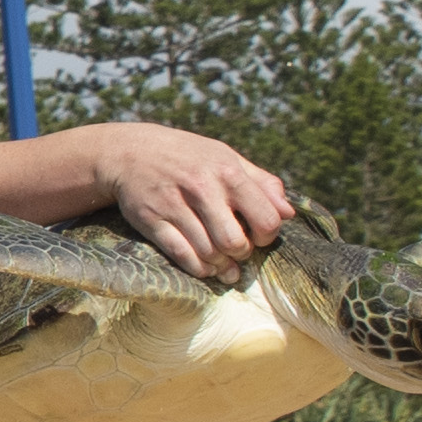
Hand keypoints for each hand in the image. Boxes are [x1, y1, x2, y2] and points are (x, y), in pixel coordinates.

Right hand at [84, 123, 293, 275]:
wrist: (131, 152)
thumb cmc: (189, 157)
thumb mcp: (227, 158)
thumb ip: (262, 183)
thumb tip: (289, 213)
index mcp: (228, 172)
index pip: (266, 220)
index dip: (267, 236)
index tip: (257, 235)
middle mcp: (202, 188)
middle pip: (236, 243)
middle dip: (241, 254)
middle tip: (237, 251)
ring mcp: (175, 206)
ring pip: (209, 254)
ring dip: (220, 266)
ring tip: (224, 264)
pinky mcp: (152, 220)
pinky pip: (182, 256)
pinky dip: (198, 268)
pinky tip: (204, 266)